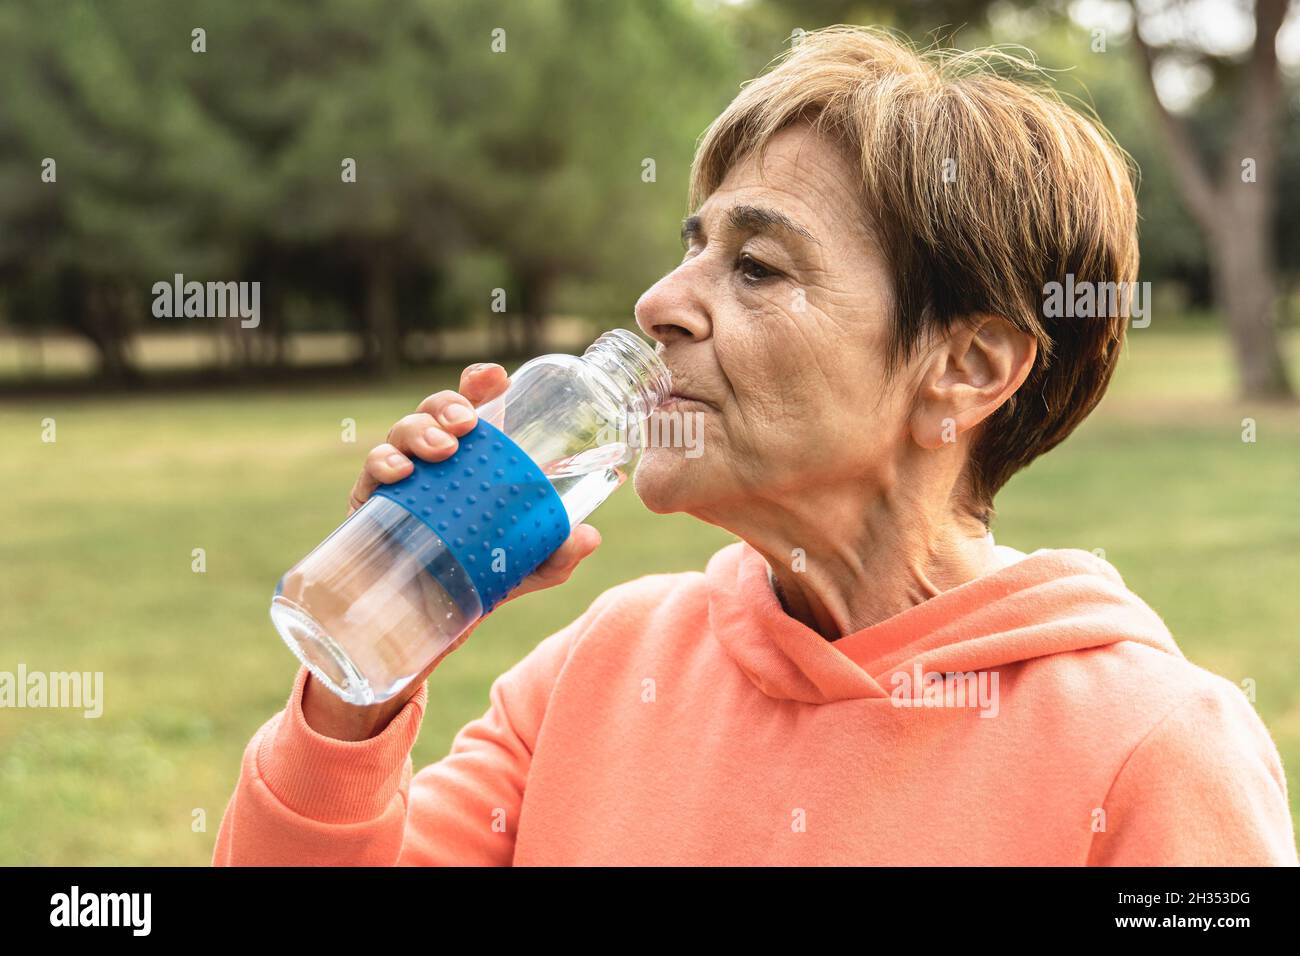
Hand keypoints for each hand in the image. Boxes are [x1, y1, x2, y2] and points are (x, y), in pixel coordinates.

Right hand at [302, 362, 601, 740]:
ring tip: (443, 450)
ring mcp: (400, 482)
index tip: (495, 377)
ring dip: (419, 431)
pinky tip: (399, 473)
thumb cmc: (478, 579)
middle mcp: (433, 462)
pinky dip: (382, 465)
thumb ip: (556, 555)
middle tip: (467, 425)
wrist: (429, 631)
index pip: (473, 407)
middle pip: (434, 412)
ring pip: (400, 434)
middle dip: (447, 405)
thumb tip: (588, 536)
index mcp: (471, 461)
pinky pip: (369, 476)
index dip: (480, 383)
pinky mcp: (370, 509)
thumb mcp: (524, 568)